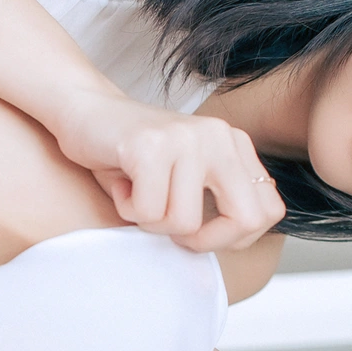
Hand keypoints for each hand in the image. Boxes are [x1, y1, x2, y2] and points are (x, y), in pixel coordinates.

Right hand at [55, 89, 285, 251]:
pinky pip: (149, 211)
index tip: (200, 233)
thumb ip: (218, 200)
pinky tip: (120, 182)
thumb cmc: (132, 156)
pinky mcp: (151, 145)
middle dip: (204, 240)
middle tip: (171, 228)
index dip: (235, 237)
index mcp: (235, 144)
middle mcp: (219, 137)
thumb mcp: (188, 178)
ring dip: (151, 221)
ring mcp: (187, 138)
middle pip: (244, 219)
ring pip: (185, 223)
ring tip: (136, 192)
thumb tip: (236, 242)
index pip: (269, 211)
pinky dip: (127, 209)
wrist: (83, 108)